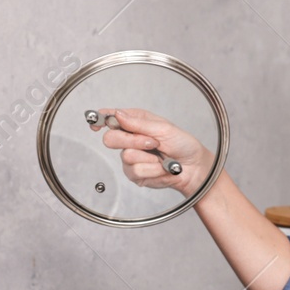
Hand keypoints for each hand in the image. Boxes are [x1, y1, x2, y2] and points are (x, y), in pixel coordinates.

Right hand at [90, 107, 212, 196]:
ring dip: (148, 157)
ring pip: (126, 156)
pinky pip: (136, 171)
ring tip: (161, 156)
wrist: (193, 168)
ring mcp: (131, 158)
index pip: (112, 118)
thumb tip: (118, 114)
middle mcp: (131, 139)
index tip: (95, 123)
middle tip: (152, 142)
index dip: (101, 119)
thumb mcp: (164, 129)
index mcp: (137, 122)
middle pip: (111, 139)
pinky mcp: (135, 174)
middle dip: (133, 141)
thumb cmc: (183, 144)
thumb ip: (139, 123)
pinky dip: (152, 170)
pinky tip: (161, 168)